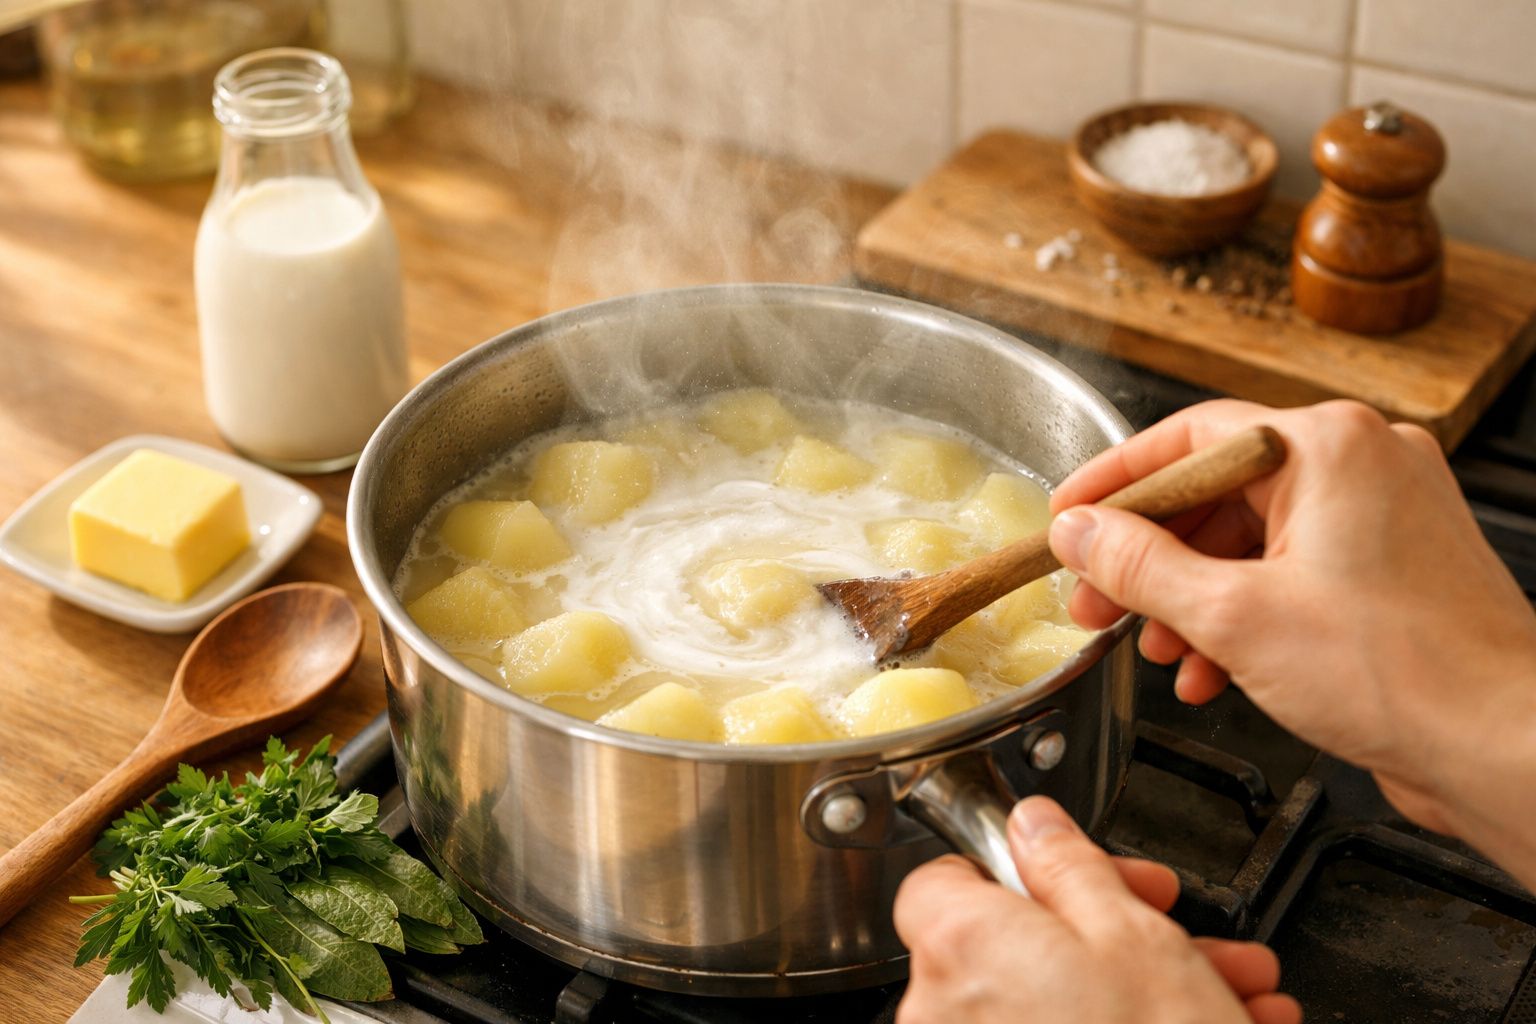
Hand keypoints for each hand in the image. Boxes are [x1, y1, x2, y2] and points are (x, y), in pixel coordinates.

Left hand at [894, 796, 1298, 1023]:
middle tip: (1180, 931)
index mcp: (958, 946)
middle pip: (1017, 944)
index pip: (944, 880)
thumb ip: (1069, 863)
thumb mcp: (1132, 933)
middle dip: (1115, 930)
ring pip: (1053, 1002)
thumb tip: (1032, 824)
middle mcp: (941, 1014)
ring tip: (1229, 993)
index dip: (1016, 869)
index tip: (1076, 873)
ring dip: (1140, 987)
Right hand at [1046, 399, 1535, 883]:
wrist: (1508, 750)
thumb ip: (1141, 566)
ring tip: (1150, 648)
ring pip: (1249, 542)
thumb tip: (1081, 533)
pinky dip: (1240, 617)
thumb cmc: (1405, 674)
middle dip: (1148, 558)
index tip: (1068, 516)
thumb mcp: (1232, 616)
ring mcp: (1381, 518)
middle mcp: (1361, 466)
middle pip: (1215, 493)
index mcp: (1329, 446)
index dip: (1114, 481)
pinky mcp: (1388, 571)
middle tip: (1097, 598)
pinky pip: (1288, 575)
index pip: (1188, 437)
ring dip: (1189, 598)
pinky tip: (1209, 670)